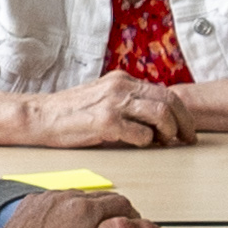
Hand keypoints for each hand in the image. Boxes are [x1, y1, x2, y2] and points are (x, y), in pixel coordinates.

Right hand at [15, 75, 186, 150]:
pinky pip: (141, 134)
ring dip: (169, 132)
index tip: (186, 128)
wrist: (40, 117)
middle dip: (184, 122)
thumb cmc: (71, 113)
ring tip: (166, 143)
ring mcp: (113, 103)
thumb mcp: (102, 98)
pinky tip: (141, 146)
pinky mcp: (105, 121)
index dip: (181, 112)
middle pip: (169, 100)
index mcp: (122, 80)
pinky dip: (147, 143)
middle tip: (187, 138)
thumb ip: (128, 103)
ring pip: (160, 114)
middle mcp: (121, 87)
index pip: (165, 91)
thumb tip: (156, 121)